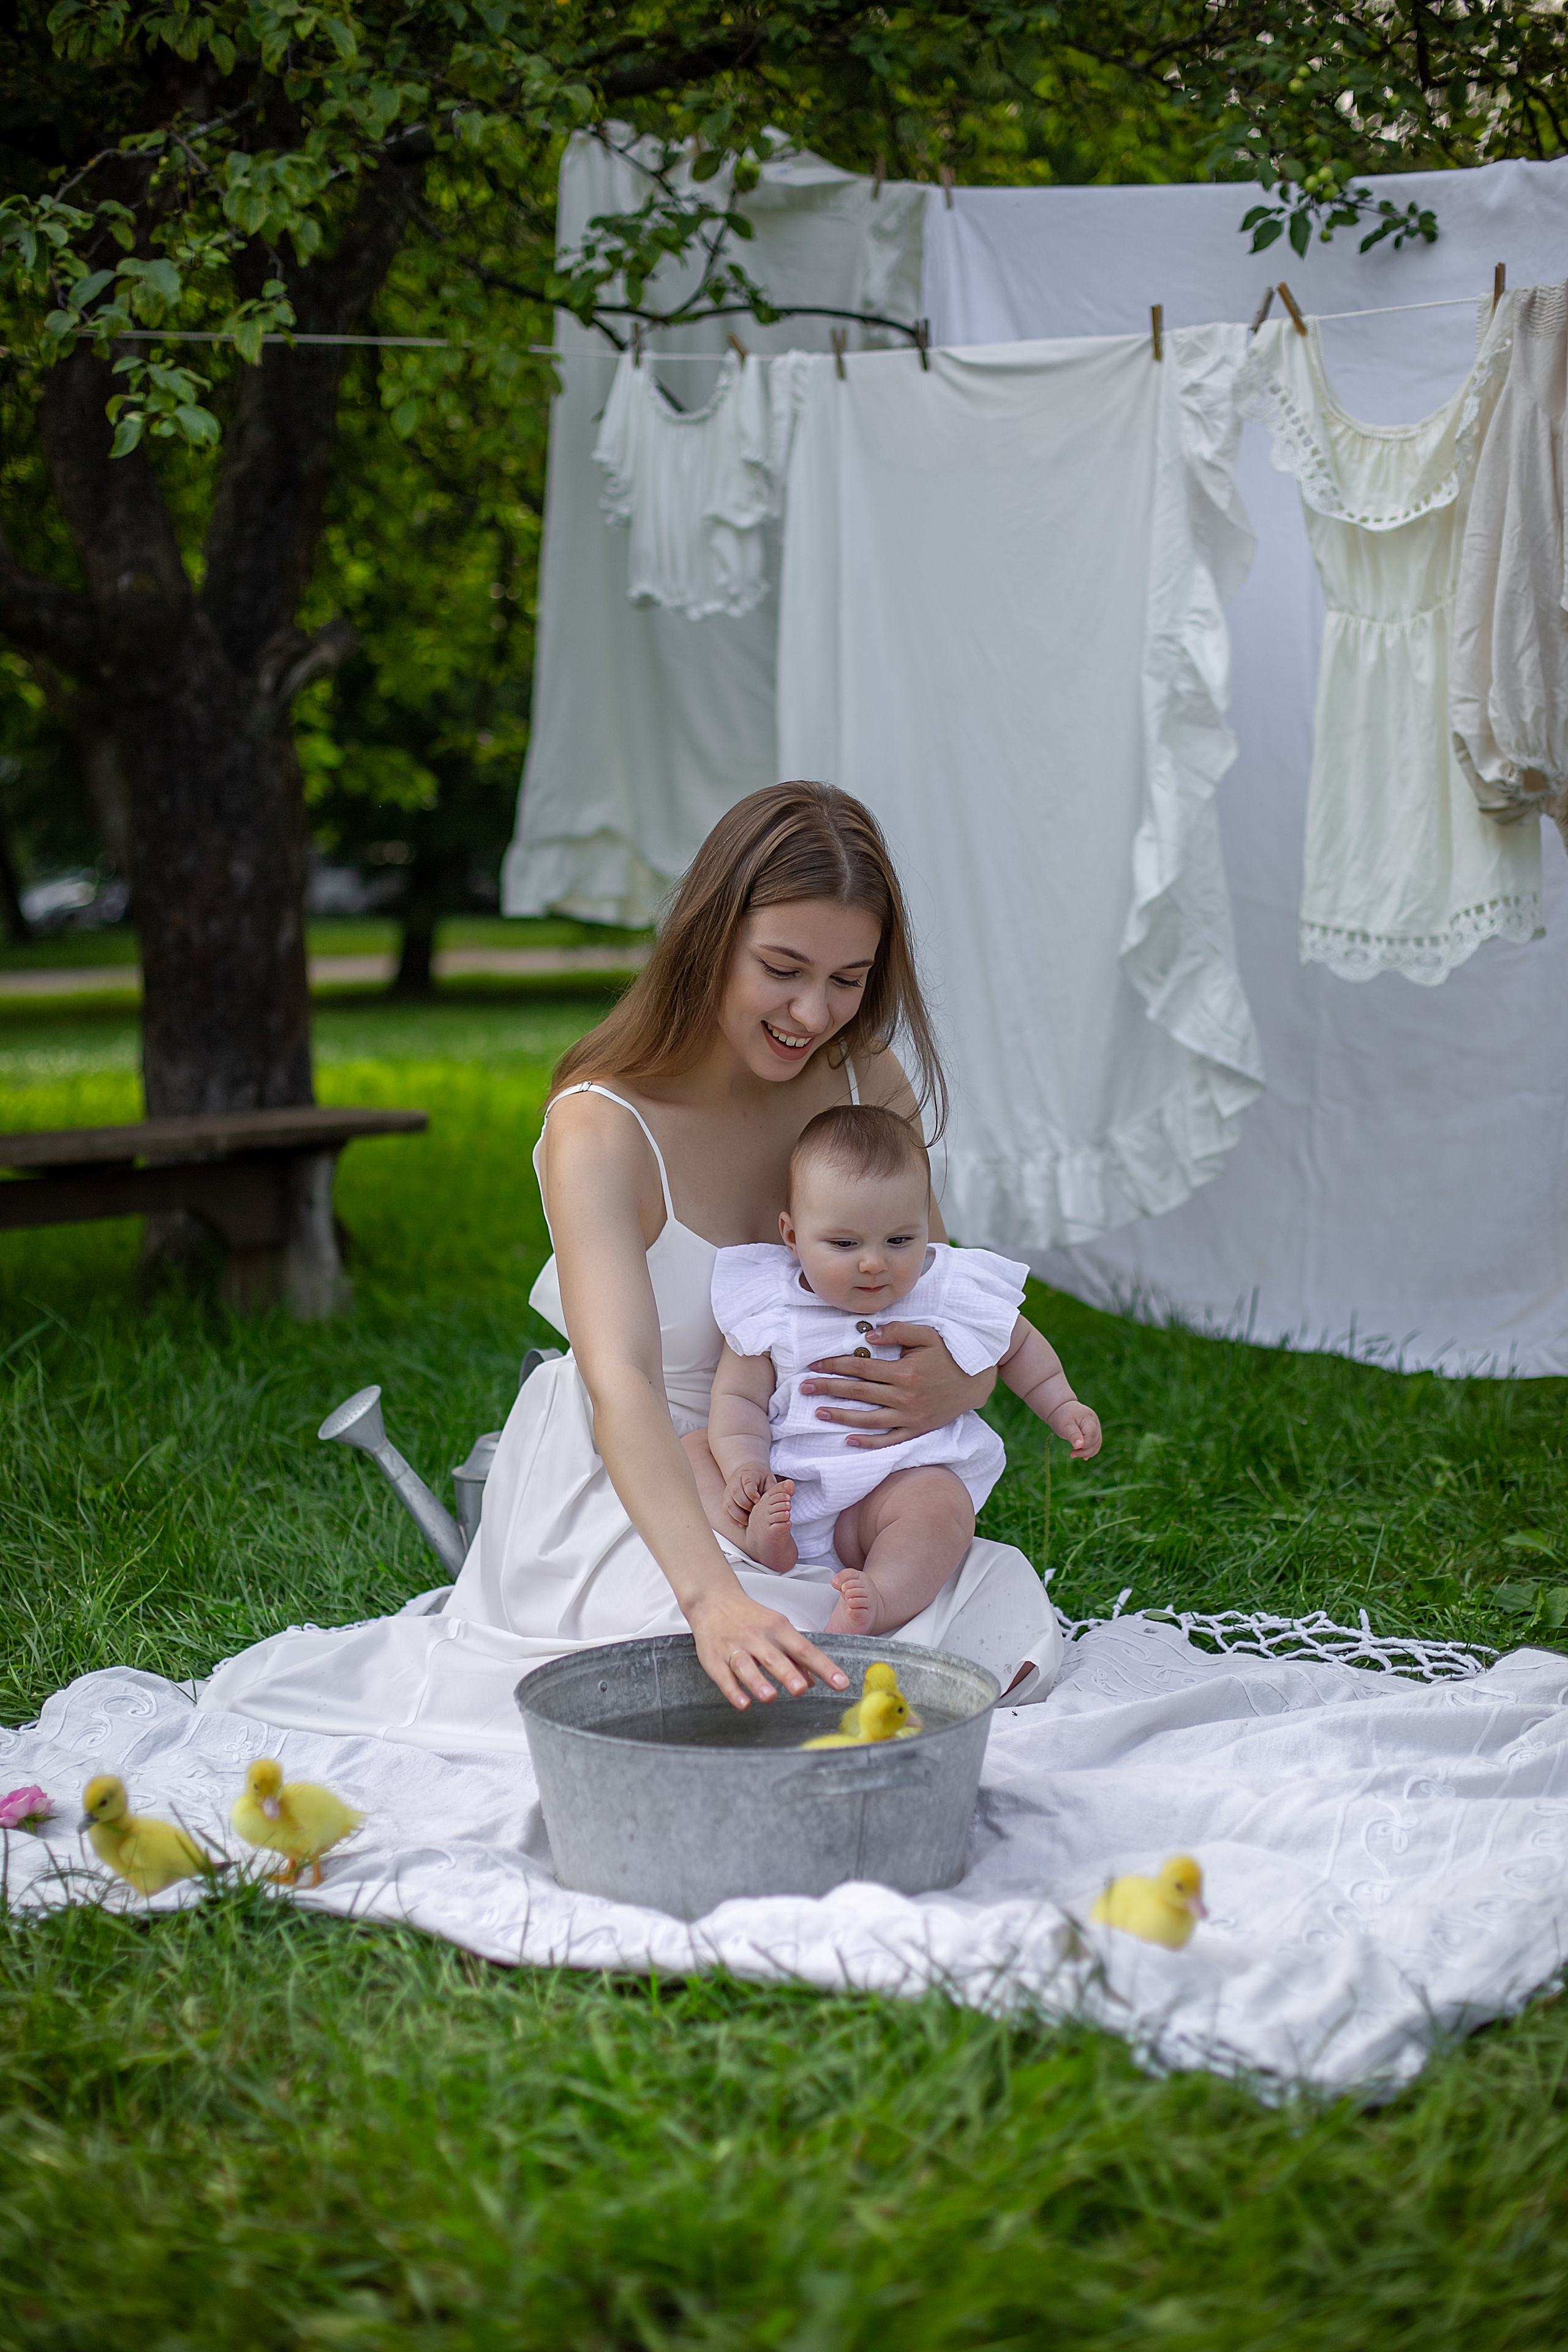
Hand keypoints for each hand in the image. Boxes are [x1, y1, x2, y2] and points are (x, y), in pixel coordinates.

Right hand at [687, 1589, 848, 1710]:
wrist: (713, 1600)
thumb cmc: (751, 1618)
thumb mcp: (777, 1629)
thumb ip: (796, 1656)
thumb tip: (813, 1682)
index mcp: (778, 1628)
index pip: (805, 1649)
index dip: (824, 1667)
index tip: (841, 1684)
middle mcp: (757, 1637)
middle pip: (774, 1657)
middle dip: (787, 1674)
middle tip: (800, 1690)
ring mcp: (734, 1647)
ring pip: (746, 1665)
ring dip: (757, 1682)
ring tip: (770, 1697)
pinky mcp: (714, 1659)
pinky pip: (723, 1676)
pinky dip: (733, 1691)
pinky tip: (743, 1703)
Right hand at [721, 1463, 771, 1531]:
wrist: (746, 1473)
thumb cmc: (761, 1478)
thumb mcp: (769, 1479)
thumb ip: (776, 1488)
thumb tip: (789, 1492)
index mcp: (748, 1475)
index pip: (747, 1484)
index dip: (752, 1494)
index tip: (758, 1501)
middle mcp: (735, 1483)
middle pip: (736, 1494)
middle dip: (745, 1505)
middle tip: (754, 1512)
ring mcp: (728, 1492)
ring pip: (729, 1504)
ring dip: (738, 1515)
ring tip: (748, 1522)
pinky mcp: (726, 1500)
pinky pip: (726, 1511)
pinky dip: (733, 1519)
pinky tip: (742, 1524)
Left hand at [800, 1322, 995, 1448]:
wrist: (977, 1381)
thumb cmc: (949, 1354)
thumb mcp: (927, 1335)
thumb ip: (897, 1331)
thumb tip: (869, 1334)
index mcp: (904, 1372)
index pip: (860, 1367)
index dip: (835, 1365)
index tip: (815, 1365)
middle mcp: (904, 1397)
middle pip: (858, 1393)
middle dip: (828, 1389)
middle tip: (804, 1387)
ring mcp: (910, 1417)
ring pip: (868, 1419)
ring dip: (841, 1416)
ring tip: (818, 1412)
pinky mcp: (917, 1429)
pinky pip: (889, 1439)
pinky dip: (868, 1442)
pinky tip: (848, 1439)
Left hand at [1050, 1400, 1101, 1459]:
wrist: (1062, 1408)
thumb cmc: (1062, 1416)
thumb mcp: (1065, 1425)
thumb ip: (1073, 1434)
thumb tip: (1080, 1445)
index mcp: (1089, 1420)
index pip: (1091, 1437)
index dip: (1083, 1445)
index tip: (1072, 1449)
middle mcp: (1095, 1423)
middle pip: (1095, 1441)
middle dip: (1084, 1451)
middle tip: (1071, 1454)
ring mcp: (1096, 1427)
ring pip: (1097, 1444)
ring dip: (1087, 1452)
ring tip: (1074, 1454)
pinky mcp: (1093, 1431)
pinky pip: (1095, 1443)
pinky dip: (1090, 1450)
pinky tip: (1084, 1456)